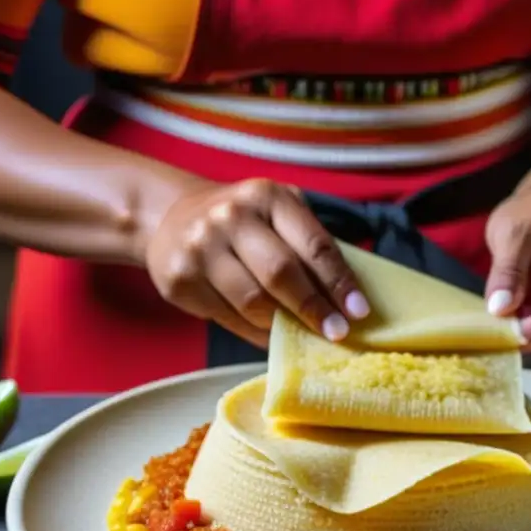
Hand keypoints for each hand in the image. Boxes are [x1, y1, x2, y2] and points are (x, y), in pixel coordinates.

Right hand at [145, 178, 369, 346]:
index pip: (313, 244)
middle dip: (314, 308)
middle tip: (337, 333)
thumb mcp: (278, 213)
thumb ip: (309, 245)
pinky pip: (228, 318)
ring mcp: (200, 248)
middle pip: (281, 273)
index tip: (359, 312)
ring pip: (254, 303)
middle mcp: (231, 216)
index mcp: (266, 196)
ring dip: (284, 325)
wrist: (172, 218)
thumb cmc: (243, 222)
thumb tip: (347, 301)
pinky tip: (269, 334)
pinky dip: (255, 333)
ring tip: (301, 332)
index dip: (339, 282)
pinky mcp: (179, 280)